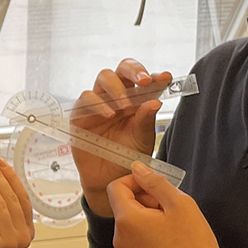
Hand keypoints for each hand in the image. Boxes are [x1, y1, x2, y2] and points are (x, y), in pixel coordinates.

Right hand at [72, 59, 169, 218]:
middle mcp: (118, 96)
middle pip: (123, 68)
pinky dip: (98, 103)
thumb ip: (146, 121)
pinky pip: (86, 98)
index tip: (166, 78)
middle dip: (135, 70)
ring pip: (104, 77)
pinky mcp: (81, 113)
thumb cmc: (127, 157)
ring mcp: (99, 102)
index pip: (146, 80)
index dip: (156, 76)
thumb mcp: (142, 140)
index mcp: (137, 100)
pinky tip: (109, 114)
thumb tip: (154, 102)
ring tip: (125, 104)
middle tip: (145, 80)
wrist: (108, 179)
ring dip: (116, 86)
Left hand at [107, 163, 235, 247]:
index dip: (134, 181)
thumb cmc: (195, 245)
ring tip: (173, 229)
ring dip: (147, 223)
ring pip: (131, 230)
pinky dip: (148, 242)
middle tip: (170, 208)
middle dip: (144, 202)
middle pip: (124, 209)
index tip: (153, 185)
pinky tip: (170, 247)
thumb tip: (137, 169)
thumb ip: (155, 182)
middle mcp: (120, 240)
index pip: (115, 188)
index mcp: (127, 220)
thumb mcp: (180, 203)